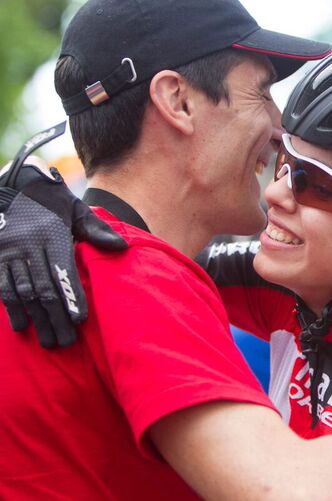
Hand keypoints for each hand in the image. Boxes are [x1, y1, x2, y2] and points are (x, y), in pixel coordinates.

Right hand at [0, 165, 126, 346]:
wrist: (15, 188)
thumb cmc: (54, 203)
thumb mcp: (76, 209)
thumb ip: (96, 230)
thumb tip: (122, 248)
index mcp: (52, 234)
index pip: (63, 271)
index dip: (71, 296)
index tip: (79, 320)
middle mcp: (28, 245)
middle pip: (43, 287)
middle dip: (56, 317)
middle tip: (68, 342)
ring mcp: (9, 252)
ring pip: (22, 292)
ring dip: (36, 319)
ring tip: (50, 342)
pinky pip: (2, 287)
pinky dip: (12, 309)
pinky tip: (22, 327)